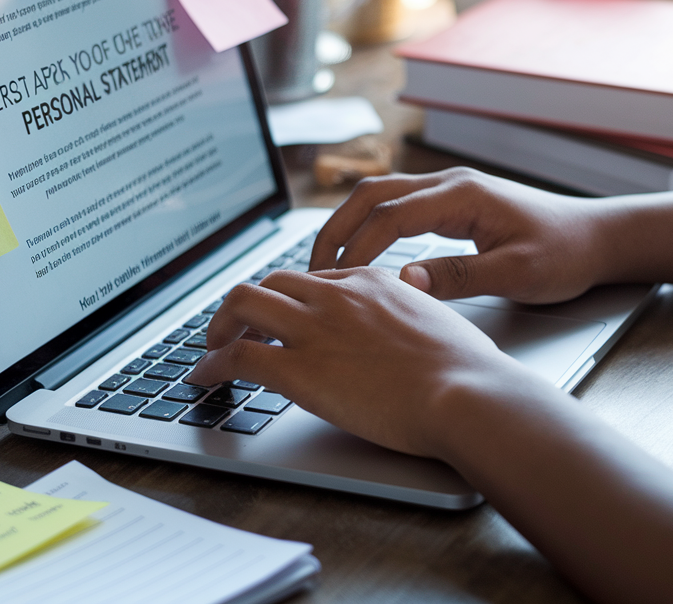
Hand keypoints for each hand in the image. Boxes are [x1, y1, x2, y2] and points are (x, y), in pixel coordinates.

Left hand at [184, 267, 539, 456]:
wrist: (464, 393)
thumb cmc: (466, 370)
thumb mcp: (438, 324)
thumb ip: (413, 318)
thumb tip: (413, 335)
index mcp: (371, 282)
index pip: (314, 279)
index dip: (292, 300)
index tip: (283, 319)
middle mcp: (337, 296)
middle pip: (271, 281)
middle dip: (248, 305)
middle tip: (238, 330)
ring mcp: (314, 329)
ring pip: (243, 302)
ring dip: (220, 325)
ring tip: (212, 348)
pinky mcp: (297, 369)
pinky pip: (237, 355)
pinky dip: (212, 364)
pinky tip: (206, 377)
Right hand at [309, 167, 616, 302]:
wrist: (597, 238)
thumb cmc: (564, 254)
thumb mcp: (516, 274)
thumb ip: (459, 277)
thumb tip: (404, 281)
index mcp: (463, 196)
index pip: (390, 215)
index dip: (357, 249)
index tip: (337, 283)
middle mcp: (451, 185)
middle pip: (372, 195)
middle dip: (336, 229)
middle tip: (312, 269)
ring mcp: (451, 190)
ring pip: (381, 197)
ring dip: (349, 226)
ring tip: (326, 264)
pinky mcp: (453, 204)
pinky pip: (398, 208)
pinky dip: (370, 228)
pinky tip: (361, 256)